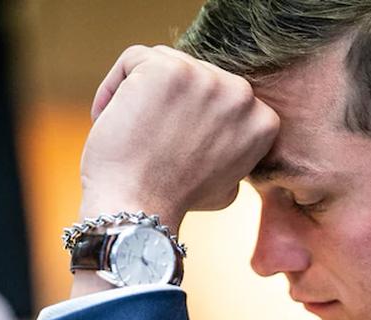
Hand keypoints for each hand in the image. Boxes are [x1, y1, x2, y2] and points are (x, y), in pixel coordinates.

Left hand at [79, 45, 279, 230]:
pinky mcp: (167, 69)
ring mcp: (206, 78)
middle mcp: (242, 94)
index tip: (170, 141)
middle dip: (168, 101)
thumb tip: (225, 143)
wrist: (141, 209)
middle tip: (146, 135)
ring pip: (164, 62)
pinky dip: (114, 86)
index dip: (191, 115)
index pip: (222, 95)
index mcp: (264, 120)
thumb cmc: (175, 201)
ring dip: (141, 92)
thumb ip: (234, 155)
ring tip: (129, 129)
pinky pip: (133, 60)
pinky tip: (106, 117)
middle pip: (196, 74)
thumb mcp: (227, 184)